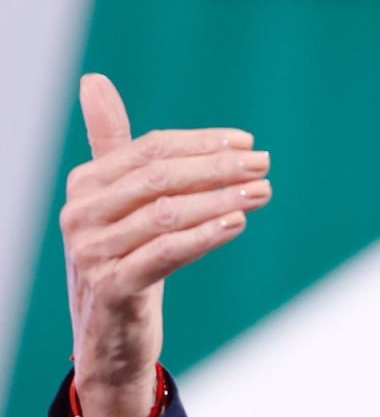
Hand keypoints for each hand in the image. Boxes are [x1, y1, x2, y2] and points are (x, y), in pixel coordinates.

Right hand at [61, 73, 271, 416]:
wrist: (110, 336)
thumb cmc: (124, 255)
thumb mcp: (118, 200)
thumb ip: (112, 143)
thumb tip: (93, 80)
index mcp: (85, 184)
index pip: (152, 148)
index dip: (203, 143)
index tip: (248, 143)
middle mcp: (80, 215)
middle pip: (160, 177)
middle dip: (217, 167)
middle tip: (263, 165)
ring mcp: (91, 253)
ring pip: (167, 213)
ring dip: (221, 199)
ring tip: (262, 192)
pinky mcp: (111, 288)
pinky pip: (165, 253)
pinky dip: (204, 235)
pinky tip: (237, 222)